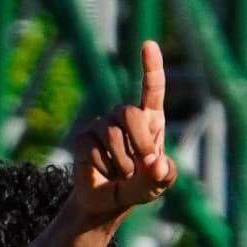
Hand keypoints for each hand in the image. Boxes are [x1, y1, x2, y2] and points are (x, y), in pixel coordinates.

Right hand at [66, 41, 174, 229]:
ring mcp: (101, 124)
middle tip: (145, 165)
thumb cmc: (137, 187)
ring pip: (112, 134)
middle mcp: (124, 116)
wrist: (106, 202)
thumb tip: (157, 164)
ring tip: (122, 175)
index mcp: (149, 120)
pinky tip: (104, 172)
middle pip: (130, 113)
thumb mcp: (157, 186)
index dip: (151, 67)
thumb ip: (163, 176)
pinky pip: (95, 149)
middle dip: (140, 142)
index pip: (152, 89)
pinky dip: (105, 167)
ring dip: (123, 162)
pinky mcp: (83, 137)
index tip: (148, 45)